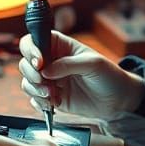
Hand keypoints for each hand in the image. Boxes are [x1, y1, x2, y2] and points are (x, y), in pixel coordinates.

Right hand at [18, 31, 144, 122]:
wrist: (118, 100)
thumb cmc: (109, 75)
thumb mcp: (93, 64)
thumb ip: (68, 64)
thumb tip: (46, 70)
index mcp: (60, 46)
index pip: (34, 41)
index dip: (31, 50)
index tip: (39, 63)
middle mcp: (52, 62)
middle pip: (25, 63)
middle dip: (32, 75)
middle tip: (46, 84)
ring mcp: (51, 80)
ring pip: (28, 82)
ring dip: (35, 91)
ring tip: (53, 96)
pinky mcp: (52, 97)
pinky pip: (35, 100)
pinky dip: (39, 103)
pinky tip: (54, 104)